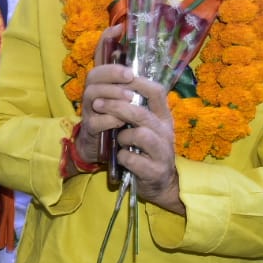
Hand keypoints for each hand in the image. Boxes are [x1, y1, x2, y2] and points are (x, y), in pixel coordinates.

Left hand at [78, 26, 183, 214]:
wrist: (159, 184)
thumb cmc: (145, 150)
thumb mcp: (144, 126)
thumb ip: (135, 107)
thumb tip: (115, 82)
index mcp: (163, 117)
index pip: (156, 91)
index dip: (138, 82)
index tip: (120, 79)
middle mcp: (166, 131)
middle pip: (141, 112)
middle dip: (115, 107)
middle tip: (97, 105)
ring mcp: (163, 152)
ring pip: (139, 134)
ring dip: (122, 135)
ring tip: (118, 140)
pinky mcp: (155, 171)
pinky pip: (132, 159)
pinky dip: (122, 157)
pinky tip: (122, 158)